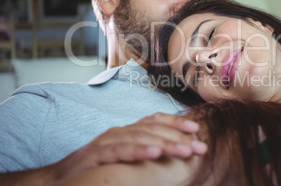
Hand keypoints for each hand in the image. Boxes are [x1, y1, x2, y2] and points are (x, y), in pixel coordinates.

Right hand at [50, 113, 206, 181]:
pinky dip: (138, 151)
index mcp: (127, 131)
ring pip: (140, 137)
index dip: (176, 123)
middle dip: (178, 136)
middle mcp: (119, 132)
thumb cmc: (96, 167)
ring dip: (165, 143)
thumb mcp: (123, 156)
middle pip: (152, 129)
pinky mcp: (96, 155)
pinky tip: (154, 153)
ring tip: (185, 150)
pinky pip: (120, 151)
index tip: (196, 130)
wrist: (61, 179)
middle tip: (200, 146)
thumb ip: (142, 150)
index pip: (154, 121)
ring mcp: (107, 141)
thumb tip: (169, 153)